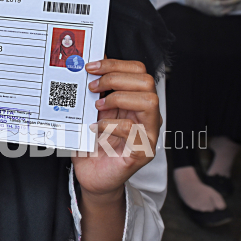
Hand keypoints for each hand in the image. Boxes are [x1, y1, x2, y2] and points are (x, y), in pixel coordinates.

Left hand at [72, 59, 160, 198]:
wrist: (92, 176)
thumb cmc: (93, 144)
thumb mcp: (93, 112)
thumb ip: (97, 92)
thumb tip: (91, 65)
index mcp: (136, 103)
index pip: (138, 72)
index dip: (115, 64)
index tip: (91, 67)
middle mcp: (147, 116)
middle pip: (146, 82)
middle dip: (115, 78)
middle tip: (93, 87)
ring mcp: (148, 134)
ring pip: (148, 102)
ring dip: (118, 98)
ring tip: (99, 107)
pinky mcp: (142, 152)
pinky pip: (133, 130)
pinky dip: (111, 124)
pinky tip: (96, 128)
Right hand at [185, 0, 240, 16]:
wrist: (196, 2)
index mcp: (212, 3)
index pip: (226, 2)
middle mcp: (215, 10)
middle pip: (230, 7)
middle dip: (237, 3)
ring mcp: (217, 14)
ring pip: (230, 10)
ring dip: (236, 6)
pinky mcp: (218, 15)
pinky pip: (227, 11)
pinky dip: (232, 8)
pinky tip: (236, 4)